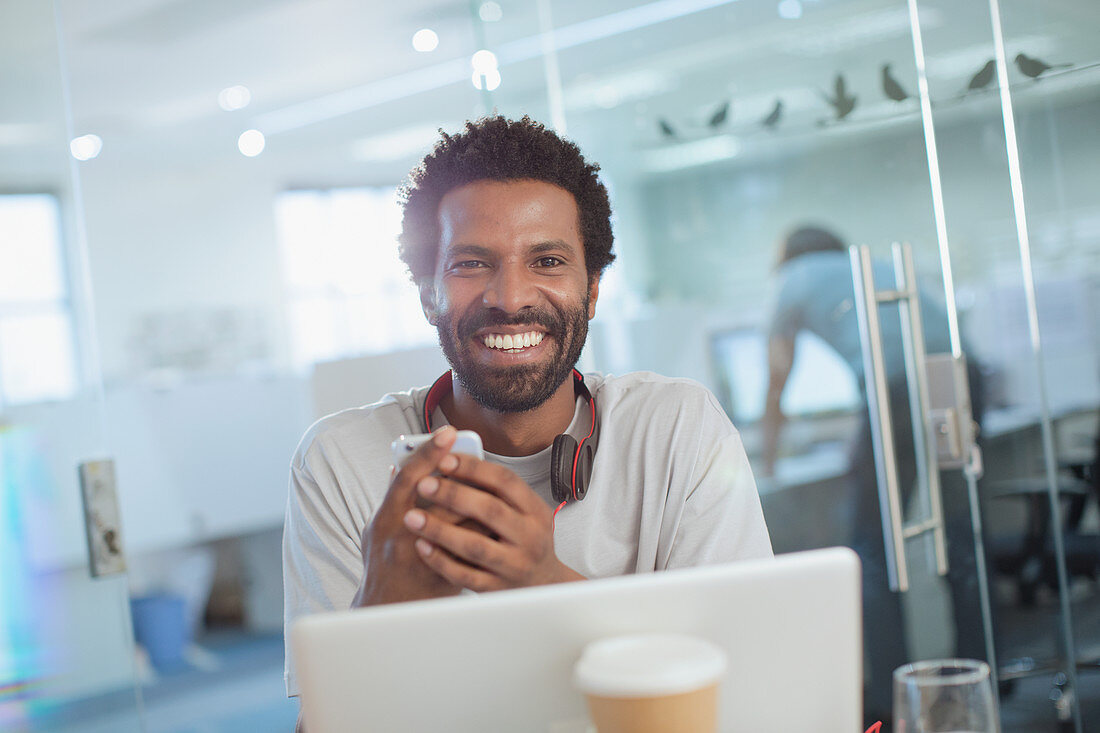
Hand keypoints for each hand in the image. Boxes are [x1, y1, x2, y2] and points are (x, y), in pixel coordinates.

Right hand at [352, 427, 468, 606]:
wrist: (390, 610)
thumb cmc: (383, 564)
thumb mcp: (375, 529)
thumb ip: (391, 500)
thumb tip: (398, 466)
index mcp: (386, 520)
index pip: (408, 477)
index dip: (429, 452)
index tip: (447, 433)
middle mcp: (404, 536)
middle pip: (440, 494)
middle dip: (459, 470)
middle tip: (471, 447)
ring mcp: (427, 556)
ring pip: (462, 520)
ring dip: (476, 497)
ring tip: (483, 478)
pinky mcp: (447, 576)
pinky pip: (474, 547)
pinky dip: (484, 529)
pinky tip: (492, 516)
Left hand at [400, 453, 584, 591]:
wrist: (543, 584)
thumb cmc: (525, 540)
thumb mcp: (524, 511)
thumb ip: (496, 491)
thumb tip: (452, 462)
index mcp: (535, 511)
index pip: (506, 481)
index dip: (474, 468)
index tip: (444, 459)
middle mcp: (529, 537)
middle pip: (490, 510)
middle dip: (453, 495)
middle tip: (423, 483)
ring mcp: (514, 565)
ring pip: (475, 545)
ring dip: (440, 530)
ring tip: (412, 517)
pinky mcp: (497, 588)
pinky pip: (465, 575)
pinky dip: (441, 560)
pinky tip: (422, 546)